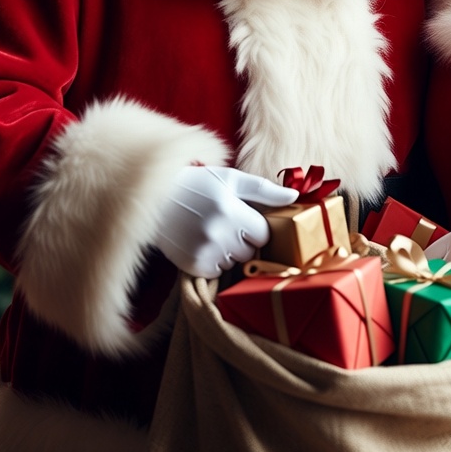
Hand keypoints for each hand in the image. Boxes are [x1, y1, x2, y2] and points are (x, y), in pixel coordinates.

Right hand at [155, 165, 297, 278]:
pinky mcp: (190, 266)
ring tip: (211, 233)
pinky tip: (202, 244)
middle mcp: (217, 233)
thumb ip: (264, 189)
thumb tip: (295, 197)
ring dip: (228, 252)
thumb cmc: (198, 185)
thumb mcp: (231, 179)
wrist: (155, 199)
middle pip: (250, 251)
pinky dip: (213, 262)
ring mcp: (202, 251)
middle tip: (226, 225)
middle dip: (243, 240)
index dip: (256, 227)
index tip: (244, 219)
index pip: (263, 234)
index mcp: (230, 210)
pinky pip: (216, 272)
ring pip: (234, 263)